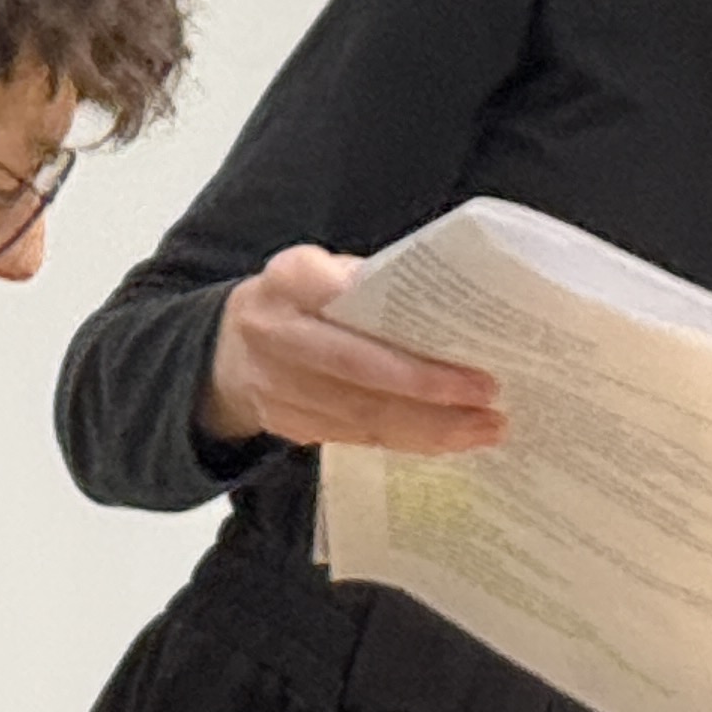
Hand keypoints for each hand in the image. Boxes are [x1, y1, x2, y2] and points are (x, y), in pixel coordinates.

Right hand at [199, 249, 505, 454]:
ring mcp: (277, 388)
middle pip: (358, 369)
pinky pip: (358, 437)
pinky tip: (451, 439)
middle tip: (487, 396)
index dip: (389, 320)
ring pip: (362, 415)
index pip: (339, 295)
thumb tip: (451, 304)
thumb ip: (368, 281)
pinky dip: (409, 440)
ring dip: (430, 427)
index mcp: (288, 281)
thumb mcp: (318, 270)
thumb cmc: (296, 303)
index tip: (448, 336)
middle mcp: (276, 334)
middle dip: (427, 387)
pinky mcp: (290, 426)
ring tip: (486, 427)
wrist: (224, 355)